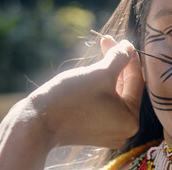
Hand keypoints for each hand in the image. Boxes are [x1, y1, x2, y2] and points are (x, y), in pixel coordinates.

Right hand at [28, 38, 143, 148]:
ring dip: (108, 71)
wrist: (35, 122)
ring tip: (101, 50)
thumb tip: (129, 47)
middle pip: (125, 87)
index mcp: (131, 120)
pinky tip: (92, 70)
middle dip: (117, 62)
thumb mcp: (101, 73)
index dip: (130, 57)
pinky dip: (100, 85)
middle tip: (107, 40)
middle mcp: (123, 130)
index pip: (136, 81)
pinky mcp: (92, 129)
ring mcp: (107, 131)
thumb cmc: (71, 98)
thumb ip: (120, 58)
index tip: (122, 40)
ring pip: (114, 93)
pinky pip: (103, 102)